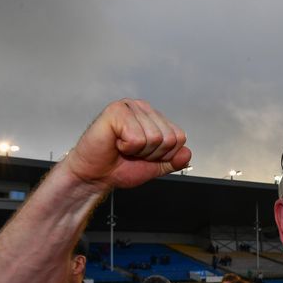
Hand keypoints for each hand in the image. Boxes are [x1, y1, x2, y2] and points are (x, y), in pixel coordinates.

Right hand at [65, 99, 191, 188]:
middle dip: (152, 154)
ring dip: (138, 151)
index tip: (145, 155)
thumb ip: (174, 160)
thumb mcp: (155, 167)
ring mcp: (130, 107)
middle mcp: (144, 109)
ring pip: (154, 138)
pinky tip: (116, 143)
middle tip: (133, 153)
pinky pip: (137, 138)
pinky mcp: (116, 111)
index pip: (179, 137)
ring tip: (124, 148)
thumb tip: (187, 154)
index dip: (165, 154)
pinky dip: (127, 147)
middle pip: (169, 138)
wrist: (95, 176)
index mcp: (155, 118)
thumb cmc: (119, 167)